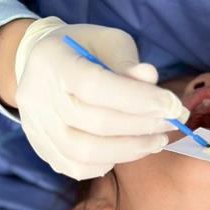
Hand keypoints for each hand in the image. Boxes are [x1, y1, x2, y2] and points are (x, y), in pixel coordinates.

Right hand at [13, 18, 188, 178]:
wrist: (38, 66)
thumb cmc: (83, 51)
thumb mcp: (107, 42)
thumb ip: (128, 62)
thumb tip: (151, 79)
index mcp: (53, 61)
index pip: (94, 86)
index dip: (137, 99)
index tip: (172, 106)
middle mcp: (37, 97)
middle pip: (94, 123)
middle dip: (141, 126)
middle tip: (170, 124)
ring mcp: (36, 128)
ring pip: (85, 153)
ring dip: (129, 150)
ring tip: (155, 141)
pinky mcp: (43, 150)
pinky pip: (78, 168)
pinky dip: (109, 162)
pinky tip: (127, 149)